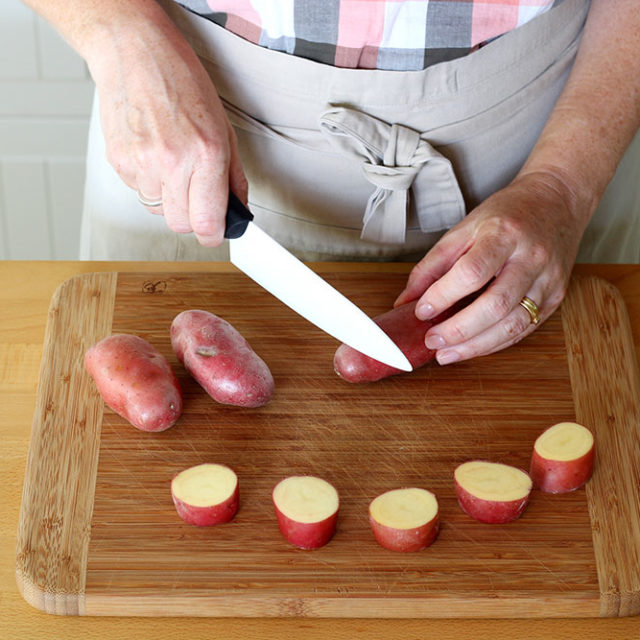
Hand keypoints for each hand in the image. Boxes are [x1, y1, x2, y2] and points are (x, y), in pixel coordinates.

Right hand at [88, 10, 246, 245]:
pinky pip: (138, 192)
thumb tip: (238, 211)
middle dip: (192, 218)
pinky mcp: (119, 161)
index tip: (216, 232)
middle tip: (197, 196)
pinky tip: (153, 154)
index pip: (207, 224)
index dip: (214, 235)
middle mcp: (172, 162)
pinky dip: (149, 183)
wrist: (134, 52)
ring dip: (169, 199)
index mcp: (205, 154)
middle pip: (181, 225)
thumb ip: (234, 177)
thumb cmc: (182, 82)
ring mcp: (141, 163)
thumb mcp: (223, 128)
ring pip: (158, 211)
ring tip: (173, 164)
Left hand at [394, 172, 587, 363]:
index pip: (472, 272)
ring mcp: (548, 280)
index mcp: (504, 234)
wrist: (557, 202)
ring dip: (476, 346)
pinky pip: (524, 329)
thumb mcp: (463, 230)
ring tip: (447, 354)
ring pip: (513, 324)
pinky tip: (472, 348)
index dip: (444, 295)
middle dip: (459, 330)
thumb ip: (433, 266)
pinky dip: (495, 344)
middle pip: (496, 304)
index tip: (422, 311)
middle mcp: (531, 257)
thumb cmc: (507, 215)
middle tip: (432, 341)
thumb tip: (406, 302)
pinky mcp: (556, 297)